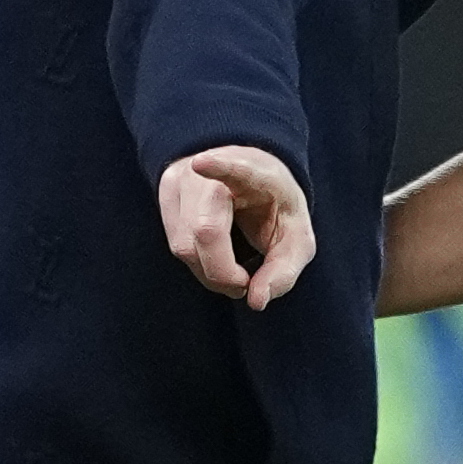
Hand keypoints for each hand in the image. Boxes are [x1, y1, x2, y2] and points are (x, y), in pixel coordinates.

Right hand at [160, 146, 316, 309]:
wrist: (246, 175)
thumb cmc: (274, 206)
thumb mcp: (296, 236)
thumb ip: (284, 270)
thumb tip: (255, 300)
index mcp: (255, 170)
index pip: (237, 166)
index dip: (219, 165)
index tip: (200, 163)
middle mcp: (213, 171)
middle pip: (206, 228)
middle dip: (224, 271)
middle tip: (244, 284)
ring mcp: (183, 180)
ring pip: (185, 244)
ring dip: (210, 273)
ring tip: (234, 274)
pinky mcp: (166, 194)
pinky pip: (177, 245)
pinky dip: (199, 264)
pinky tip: (216, 259)